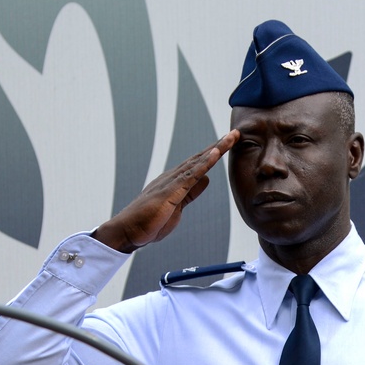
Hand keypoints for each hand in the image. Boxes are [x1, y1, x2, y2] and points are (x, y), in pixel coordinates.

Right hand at [93, 132, 239, 253]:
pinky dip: (203, 164)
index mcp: (175, 181)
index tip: (228, 143)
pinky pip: (190, 175)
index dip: (214, 153)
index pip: (198, 164)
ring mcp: (171, 183)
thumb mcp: (177, 206)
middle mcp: (173, 177)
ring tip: (231, 137)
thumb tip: (207, 179)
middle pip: (200, 158)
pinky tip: (215, 154)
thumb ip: (191, 192)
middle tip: (235, 133)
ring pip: (197, 162)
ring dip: (215, 149)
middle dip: (218, 145)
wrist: (128, 231)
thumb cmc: (149, 222)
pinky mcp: (170, 192)